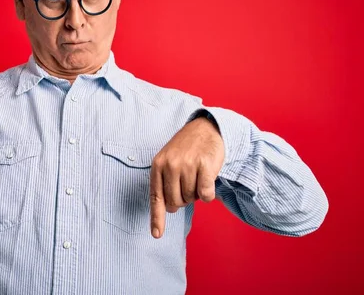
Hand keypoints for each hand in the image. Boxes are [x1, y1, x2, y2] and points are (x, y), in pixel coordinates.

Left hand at [149, 116, 224, 238]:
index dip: (157, 218)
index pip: (156, 197)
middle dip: (184, 199)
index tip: (157, 235)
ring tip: (197, 175)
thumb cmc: (185, 150)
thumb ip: (165, 184)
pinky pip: (206, 195)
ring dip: (196, 193)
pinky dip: (208, 193)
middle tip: (188, 183)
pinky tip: (208, 178)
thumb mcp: (168, 161)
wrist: (205, 128)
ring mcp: (187, 165)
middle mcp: (170, 165)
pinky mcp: (204, 165)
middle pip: (176, 202)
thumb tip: (170, 210)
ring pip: (192, 199)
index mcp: (158, 165)